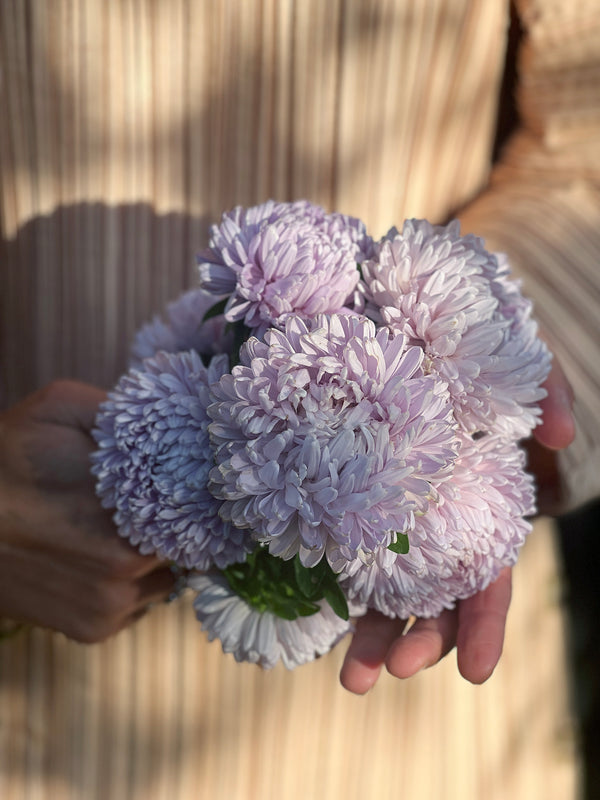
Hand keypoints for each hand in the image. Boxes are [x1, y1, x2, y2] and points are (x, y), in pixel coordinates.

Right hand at [0, 380, 175, 641]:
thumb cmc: (3, 460)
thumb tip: (175, 415)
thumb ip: (122, 413)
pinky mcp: (94, 629)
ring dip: (159, 555)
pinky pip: (142, 602)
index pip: (200, 504)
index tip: (198, 479)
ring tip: (125, 530)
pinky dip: (134, 583)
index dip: (202, 490)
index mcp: (127, 505)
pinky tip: (103, 558)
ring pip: (170, 575)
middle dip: (181, 521)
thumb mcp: (59, 408)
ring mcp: (111, 603)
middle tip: (159, 501)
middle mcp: (127, 563)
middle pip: (190, 542)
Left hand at [340, 356, 574, 693]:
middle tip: (395, 670)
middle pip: (433, 599)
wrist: (408, 332)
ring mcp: (390, 517)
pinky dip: (331, 586)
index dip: (485, 624)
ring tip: (353, 680)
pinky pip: (340, 550)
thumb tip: (562, 439)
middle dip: (420, 641)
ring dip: (372, 637)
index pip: (489, 579)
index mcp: (480, 509)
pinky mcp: (348, 499)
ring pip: (384, 591)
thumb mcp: (518, 367)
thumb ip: (548, 395)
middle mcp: (435, 525)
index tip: (478, 672)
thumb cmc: (471, 353)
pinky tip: (313, 615)